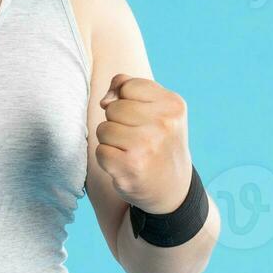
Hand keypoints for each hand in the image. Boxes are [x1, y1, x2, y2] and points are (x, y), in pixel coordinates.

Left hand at [95, 74, 193, 214]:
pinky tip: (125, 164)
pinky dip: (107, 159)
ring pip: (103, 129)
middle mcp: (163, 124)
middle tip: (137, 138)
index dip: (127, 101)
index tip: (143, 118)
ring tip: (131, 151)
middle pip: (113, 108)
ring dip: (111, 141)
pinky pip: (100, 151)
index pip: (127, 86)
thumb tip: (104, 100)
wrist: (173, 187)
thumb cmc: (158, 140)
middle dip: (117, 122)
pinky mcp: (130, 167)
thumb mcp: (157, 107)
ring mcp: (147, 146)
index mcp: (172, 104)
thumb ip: (128, 86)